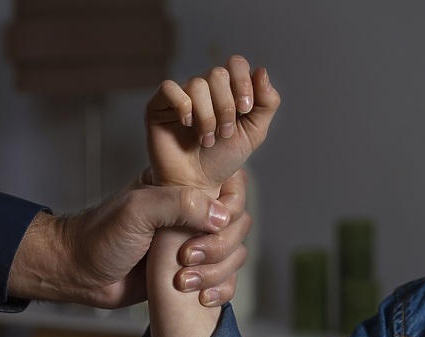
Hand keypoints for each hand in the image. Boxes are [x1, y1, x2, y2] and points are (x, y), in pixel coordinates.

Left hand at [7, 170, 249, 308]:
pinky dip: (221, 290)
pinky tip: (201, 298)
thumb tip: (221, 216)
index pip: (231, 186)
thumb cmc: (101, 236)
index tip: (209, 225)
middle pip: (238, 224)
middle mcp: (192, 214)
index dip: (229, 207)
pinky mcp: (191, 273)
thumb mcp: (137, 210)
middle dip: (219, 246)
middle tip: (186, 257)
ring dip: (217, 272)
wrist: (80, 273)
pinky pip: (225, 280)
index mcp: (182, 187)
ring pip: (235, 254)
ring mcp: (193, 244)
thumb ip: (179, 204)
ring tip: (183, 281)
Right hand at [145, 55, 279, 191]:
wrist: (197, 184)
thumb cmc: (222, 159)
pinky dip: (183, 106)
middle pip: (217, 74)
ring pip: (197, 84)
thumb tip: (262, 71)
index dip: (243, 82)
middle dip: (226, 107)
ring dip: (207, 116)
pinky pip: (169, 88)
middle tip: (224, 133)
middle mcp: (203, 88)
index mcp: (226, 89)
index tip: (245, 110)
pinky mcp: (158, 105)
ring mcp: (180, 95)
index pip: (235, 64)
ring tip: (206, 139)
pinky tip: (187, 125)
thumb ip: (266, 103)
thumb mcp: (254, 133)